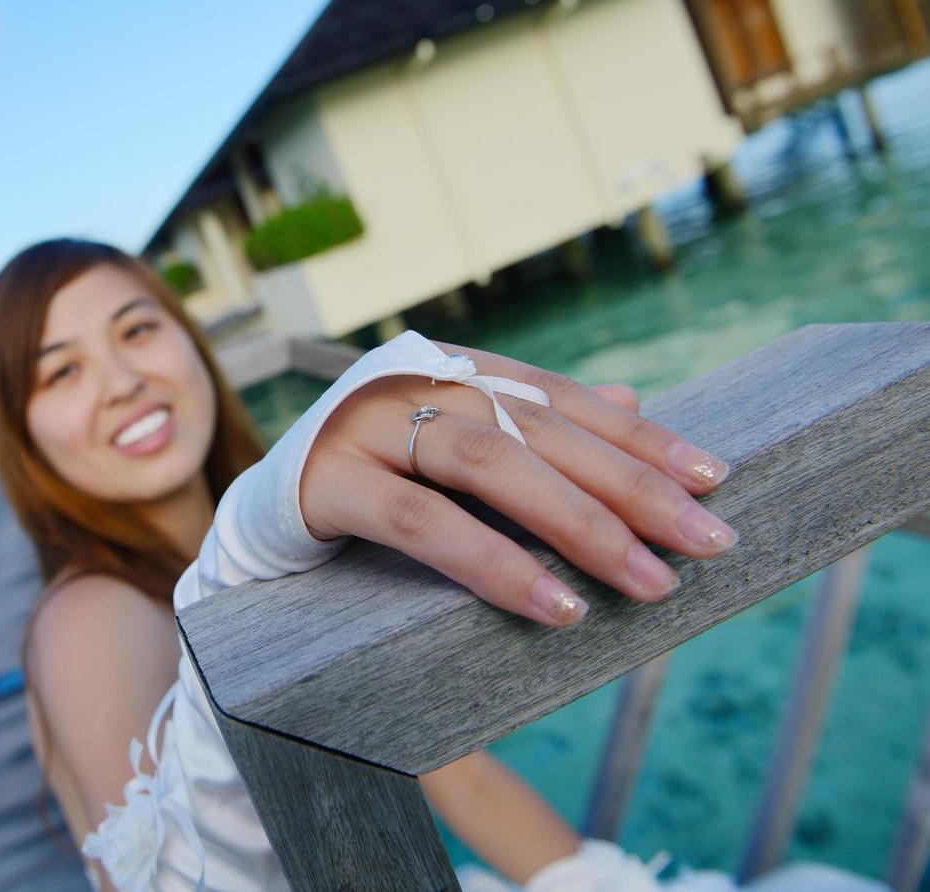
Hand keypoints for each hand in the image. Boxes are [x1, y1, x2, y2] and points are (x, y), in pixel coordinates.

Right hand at [298, 342, 735, 626]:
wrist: (264, 506)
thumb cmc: (378, 478)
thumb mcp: (458, 447)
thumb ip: (536, 424)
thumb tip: (634, 395)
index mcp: (454, 370)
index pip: (563, 398)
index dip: (640, 435)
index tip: (714, 479)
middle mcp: (415, 384)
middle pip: (540, 429)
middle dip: (629, 486)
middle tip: (706, 542)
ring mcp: (368, 427)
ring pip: (488, 464)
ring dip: (576, 524)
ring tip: (645, 583)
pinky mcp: (328, 483)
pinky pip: (421, 523)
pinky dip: (492, 563)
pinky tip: (553, 607)